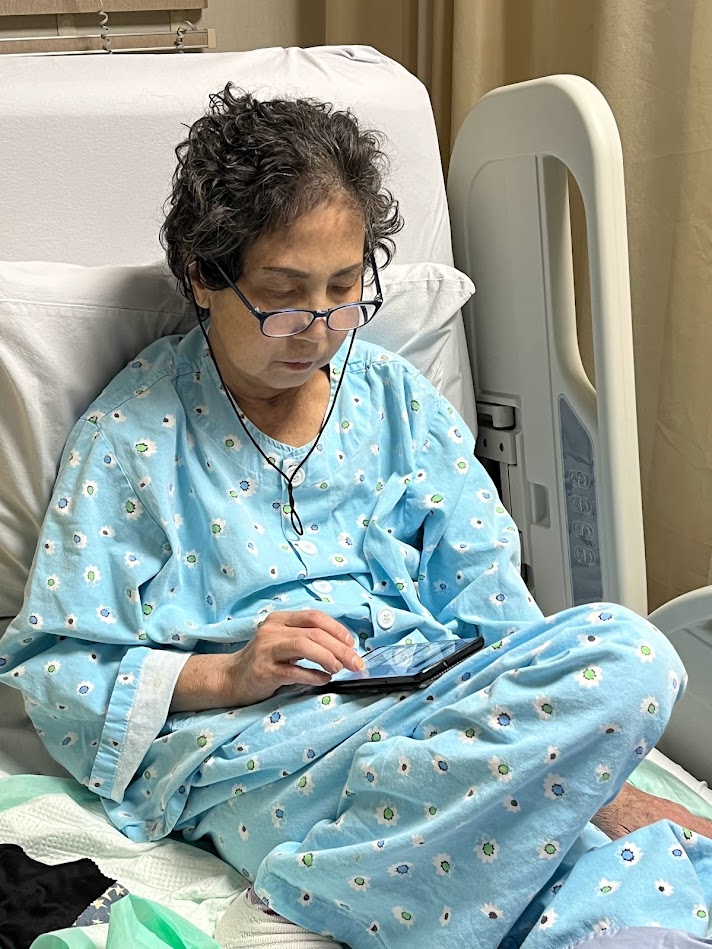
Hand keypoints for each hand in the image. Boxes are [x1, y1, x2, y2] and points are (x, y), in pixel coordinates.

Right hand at [227, 610, 364, 706]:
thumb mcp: (283, 642)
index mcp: (280, 619)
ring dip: (328, 657)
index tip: (352, 644)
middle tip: (355, 662)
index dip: (337, 629)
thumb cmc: (264, 661)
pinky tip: (324, 680)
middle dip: (340, 647)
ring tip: (339, 668)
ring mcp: (266, 649)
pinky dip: (313, 675)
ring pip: (304, 645)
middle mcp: (272, 630)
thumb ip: (307, 640)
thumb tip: (344, 648)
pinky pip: (293, 671)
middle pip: (314, 632)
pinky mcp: (263, 671)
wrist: (230, 678)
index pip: (315, 617)